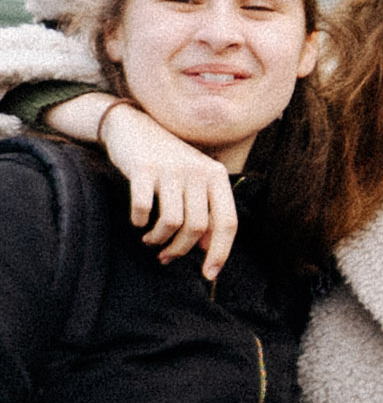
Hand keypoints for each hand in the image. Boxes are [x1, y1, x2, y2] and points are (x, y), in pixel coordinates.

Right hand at [96, 97, 235, 275]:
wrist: (133, 127)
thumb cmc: (167, 163)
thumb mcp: (194, 182)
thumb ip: (206, 211)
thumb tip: (209, 249)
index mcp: (216, 175)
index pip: (227, 223)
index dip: (220, 253)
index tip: (208, 275)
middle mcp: (198, 170)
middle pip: (197, 227)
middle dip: (179, 250)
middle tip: (165, 256)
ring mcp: (171, 168)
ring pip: (172, 222)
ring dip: (158, 240)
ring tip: (150, 240)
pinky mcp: (143, 168)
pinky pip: (144, 209)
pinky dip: (139, 222)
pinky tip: (138, 221)